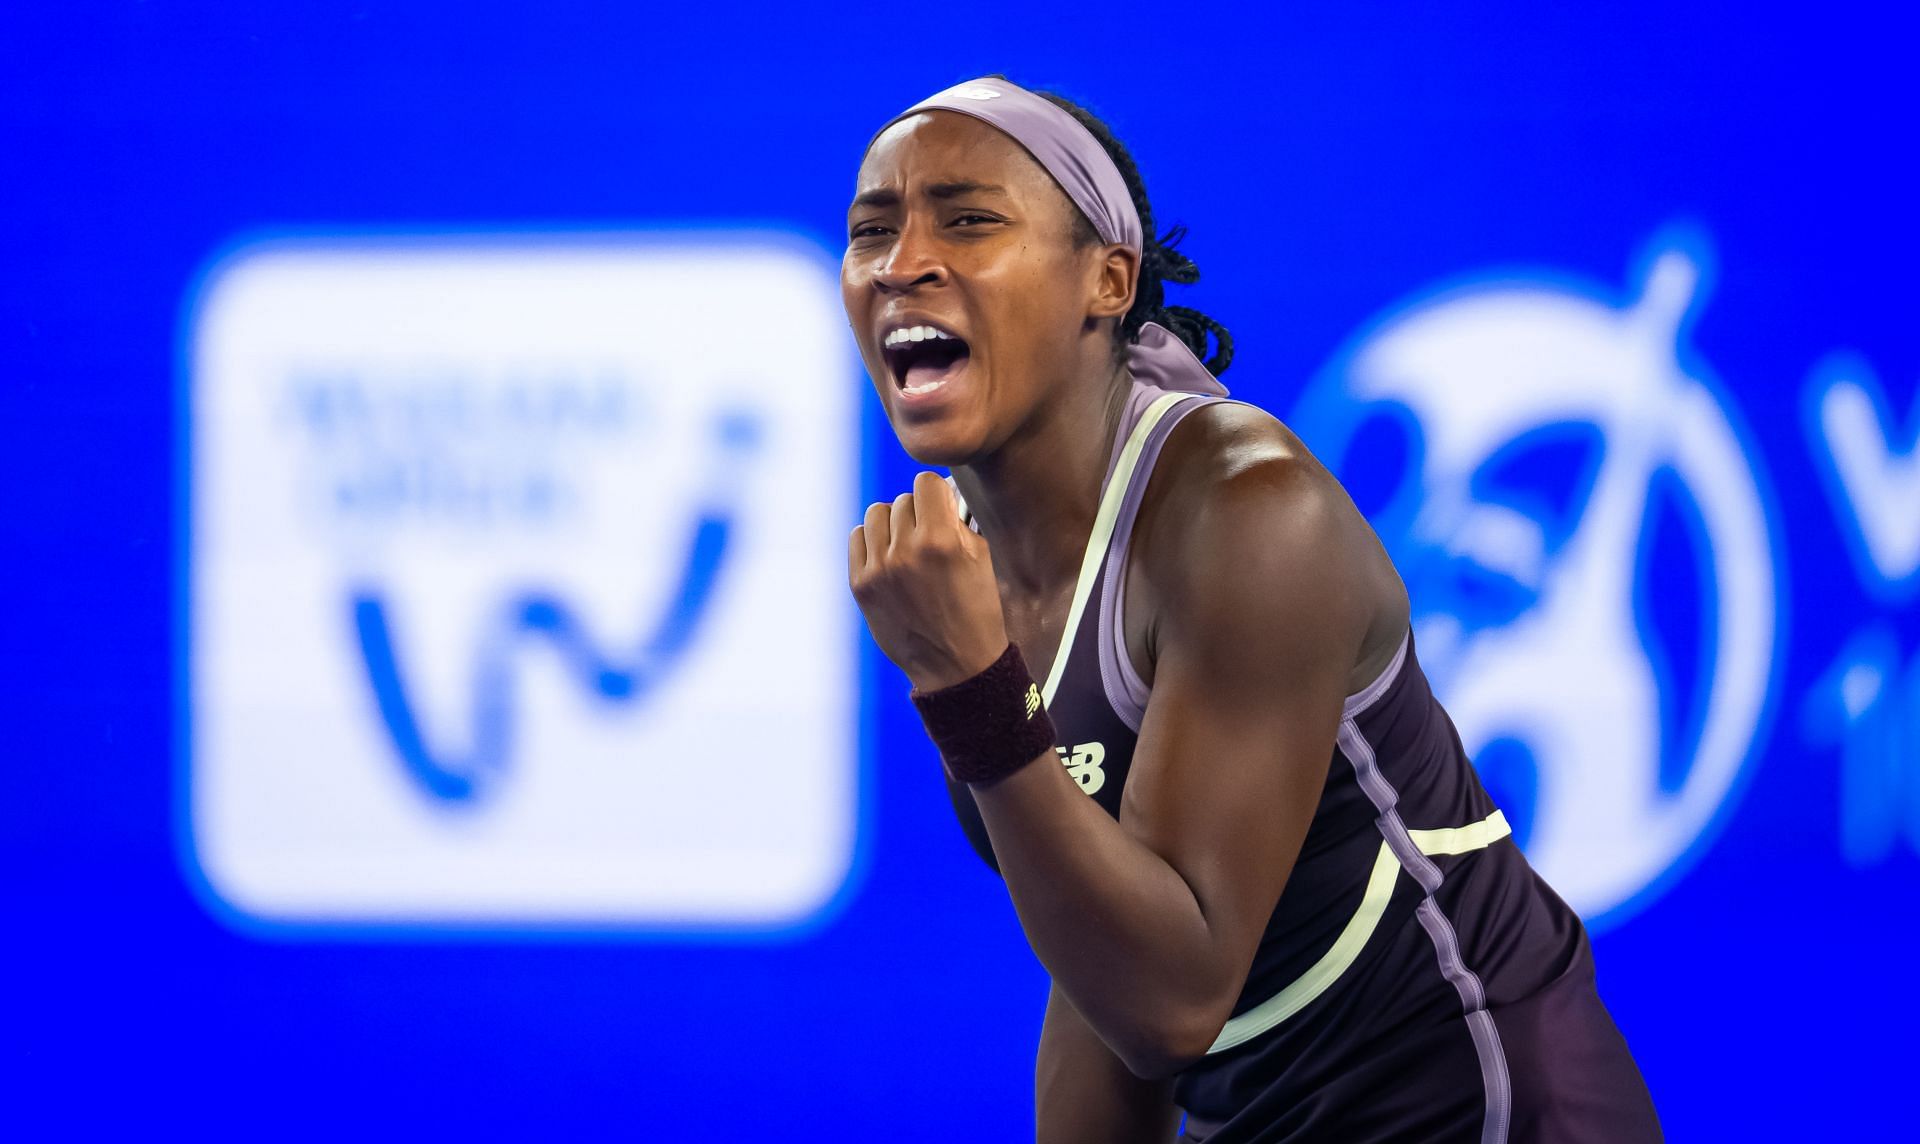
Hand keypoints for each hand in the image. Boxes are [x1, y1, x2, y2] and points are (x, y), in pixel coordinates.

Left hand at [849, 471, 1009, 691]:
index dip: (937, 493)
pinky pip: (857, 538)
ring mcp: (878, 570)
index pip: (926, 482)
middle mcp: (905, 552)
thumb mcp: (980, 557)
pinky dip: (872, 542)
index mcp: (940, 541)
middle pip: (902, 500)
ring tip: (907, 545)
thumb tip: (936, 492)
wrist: (956, 667)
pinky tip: (889, 558)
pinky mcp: (860, 585)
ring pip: (876, 514)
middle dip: (918, 513)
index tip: (942, 508)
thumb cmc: (976, 609)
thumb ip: (955, 519)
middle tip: (930, 538)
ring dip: (893, 524)